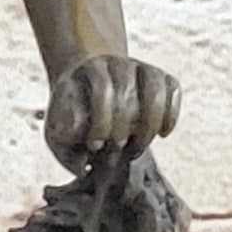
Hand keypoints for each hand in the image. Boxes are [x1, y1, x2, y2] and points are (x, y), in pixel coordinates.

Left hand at [45, 52, 179, 166]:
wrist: (86, 85)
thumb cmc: (72, 116)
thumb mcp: (58, 132)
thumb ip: (65, 150)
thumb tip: (85, 168)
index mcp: (89, 70)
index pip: (103, 89)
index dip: (101, 122)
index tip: (94, 146)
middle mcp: (117, 63)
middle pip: (128, 91)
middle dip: (122, 128)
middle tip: (115, 149)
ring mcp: (140, 68)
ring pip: (155, 88)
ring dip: (149, 125)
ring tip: (138, 147)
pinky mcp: (160, 77)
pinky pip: (173, 89)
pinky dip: (171, 114)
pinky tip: (163, 134)